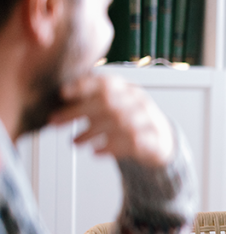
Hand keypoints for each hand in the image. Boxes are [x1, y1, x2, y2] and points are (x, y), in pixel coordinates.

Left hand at [49, 73, 174, 167]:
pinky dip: (111, 148)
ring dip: (91, 132)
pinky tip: (96, 152)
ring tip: (74, 142)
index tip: (63, 93)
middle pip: (108, 102)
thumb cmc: (129, 120)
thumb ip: (91, 100)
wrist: (162, 139)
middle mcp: (138, 102)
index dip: (84, 86)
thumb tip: (58, 98)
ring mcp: (148, 121)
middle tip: (55, 122)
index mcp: (127, 89)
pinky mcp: (154, 140)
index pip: (107, 82)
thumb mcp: (113, 105)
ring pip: (118, 123)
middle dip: (77, 112)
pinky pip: (133, 143)